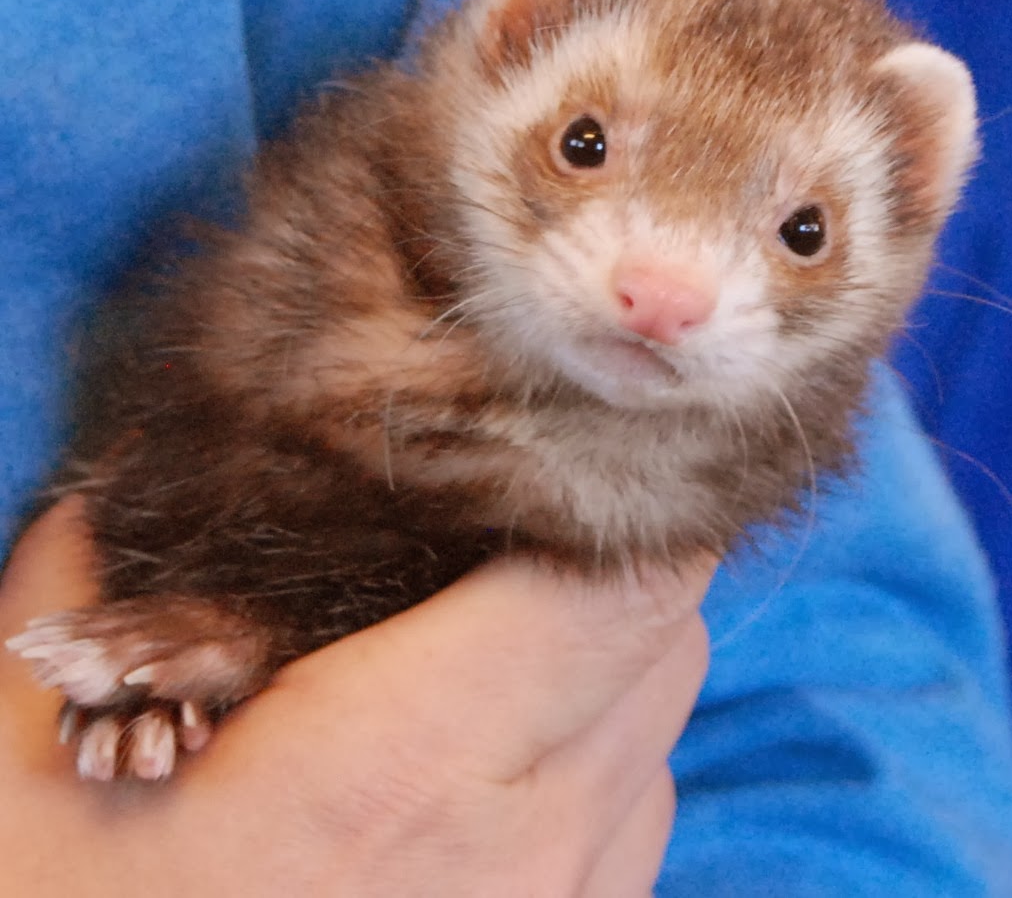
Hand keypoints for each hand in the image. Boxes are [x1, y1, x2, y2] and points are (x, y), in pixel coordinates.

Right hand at [0, 498, 712, 896]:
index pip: (621, 586)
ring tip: (491, 644)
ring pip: (660, 721)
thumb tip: (106, 504)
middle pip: (663, 633)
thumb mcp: (23, 786)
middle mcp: (524, 846)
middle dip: (605, 556)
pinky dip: (597, 754)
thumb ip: (78, 609)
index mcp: (403, 769)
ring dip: (604, 656)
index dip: (621, 494)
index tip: (561, 450)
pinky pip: (636, 812)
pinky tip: (491, 762)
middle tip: (505, 529)